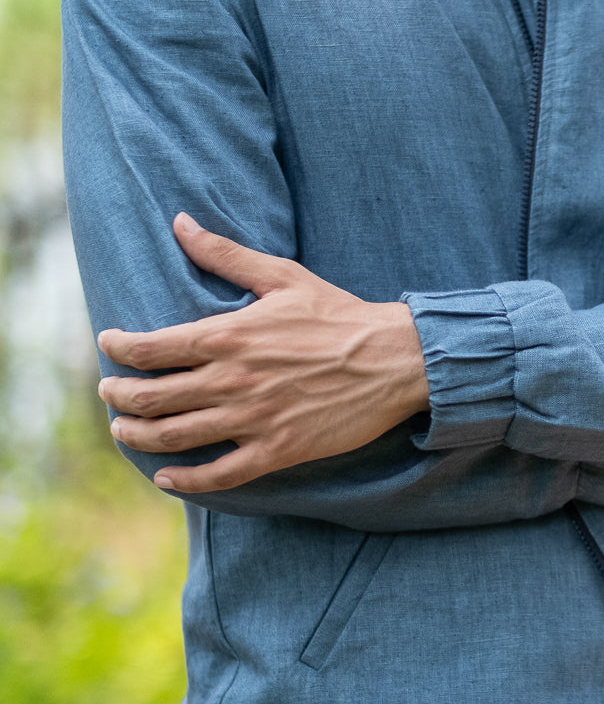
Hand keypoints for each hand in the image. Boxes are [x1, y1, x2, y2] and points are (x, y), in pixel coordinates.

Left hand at [96, 215, 429, 492]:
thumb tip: (181, 223)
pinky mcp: (278, 450)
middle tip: (109, 394)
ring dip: (139, 436)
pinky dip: (186, 479)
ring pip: (176, 437)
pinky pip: (220, 474)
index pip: (152, 348)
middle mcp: (232, 381)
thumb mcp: (282, 276)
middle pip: (153, 397)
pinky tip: (167, 477)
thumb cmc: (339, 315)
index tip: (109, 346)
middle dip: (119, 396)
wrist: (393, 359)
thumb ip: (224, 253)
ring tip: (124, 431)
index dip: (119, 349)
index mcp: (228, 336)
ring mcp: (254, 420)